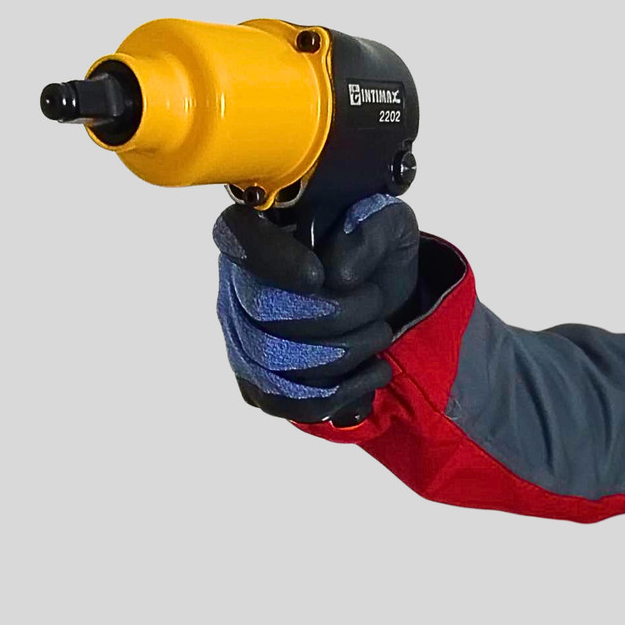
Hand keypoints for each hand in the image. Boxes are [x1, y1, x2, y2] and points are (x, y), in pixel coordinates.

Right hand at [213, 194, 419, 422]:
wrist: (380, 291)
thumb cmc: (373, 248)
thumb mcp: (387, 224)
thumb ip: (368, 233)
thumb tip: (338, 276)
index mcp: (260, 227)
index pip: (237, 236)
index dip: (271, 259)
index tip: (317, 275)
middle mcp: (238, 281)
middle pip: (261, 310)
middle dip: (334, 315)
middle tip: (376, 303)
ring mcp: (241, 334)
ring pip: (271, 362)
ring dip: (342, 355)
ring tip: (380, 334)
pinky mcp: (256, 379)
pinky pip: (279, 401)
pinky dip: (335, 395)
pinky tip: (372, 373)